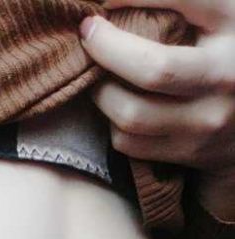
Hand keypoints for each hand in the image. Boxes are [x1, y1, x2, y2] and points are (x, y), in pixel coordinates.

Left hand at [79, 0, 234, 218]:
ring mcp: (207, 121)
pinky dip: (111, 121)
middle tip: (90, 35)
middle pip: (153, 70)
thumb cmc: (226, 52)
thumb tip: (113, 0)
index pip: (186, 0)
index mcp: (233, 27)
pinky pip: (129, 142)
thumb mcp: (216, 16)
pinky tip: (116, 103)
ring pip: (131, 114)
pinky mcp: (188, 152)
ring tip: (99, 74)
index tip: (104, 1)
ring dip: (101, 92)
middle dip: (107, 50)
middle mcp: (225, 76)